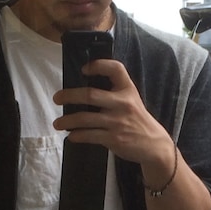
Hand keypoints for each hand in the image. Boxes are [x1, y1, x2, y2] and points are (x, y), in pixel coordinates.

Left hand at [53, 58, 174, 181]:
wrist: (154, 144)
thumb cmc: (137, 120)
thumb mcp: (132, 99)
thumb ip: (114, 92)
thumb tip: (84, 90)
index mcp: (127, 90)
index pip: (115, 69)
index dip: (98, 65)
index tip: (84, 69)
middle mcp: (122, 103)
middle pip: (90, 95)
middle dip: (69, 96)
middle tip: (56, 98)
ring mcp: (117, 122)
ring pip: (85, 119)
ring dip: (67, 121)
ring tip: (57, 123)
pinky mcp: (114, 139)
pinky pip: (90, 136)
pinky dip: (77, 136)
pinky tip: (72, 136)